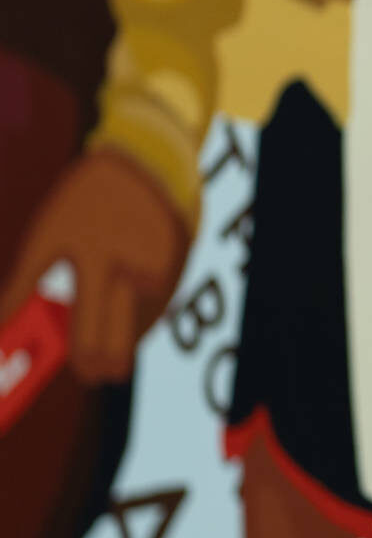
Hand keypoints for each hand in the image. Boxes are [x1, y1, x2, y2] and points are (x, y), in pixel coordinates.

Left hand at [0, 150, 188, 382]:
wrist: (142, 163)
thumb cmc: (82, 200)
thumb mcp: (44, 237)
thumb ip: (22, 284)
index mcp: (97, 262)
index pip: (92, 328)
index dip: (88, 357)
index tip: (86, 374)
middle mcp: (135, 267)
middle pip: (128, 332)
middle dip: (115, 358)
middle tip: (105, 374)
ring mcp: (164, 264)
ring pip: (148, 317)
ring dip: (132, 333)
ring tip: (117, 342)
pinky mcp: (182, 260)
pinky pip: (162, 297)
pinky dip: (146, 310)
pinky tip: (134, 311)